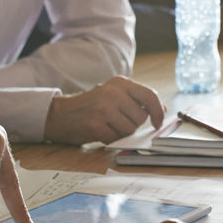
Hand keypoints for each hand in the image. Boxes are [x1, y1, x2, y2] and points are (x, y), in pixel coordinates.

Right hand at [45, 76, 164, 143]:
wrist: (59, 114)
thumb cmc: (91, 106)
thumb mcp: (113, 95)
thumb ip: (136, 100)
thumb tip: (162, 110)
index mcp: (120, 83)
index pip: (150, 95)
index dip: (158, 111)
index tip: (157, 122)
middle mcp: (112, 92)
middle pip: (141, 117)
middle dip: (132, 123)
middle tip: (116, 120)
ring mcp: (103, 108)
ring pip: (130, 130)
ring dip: (121, 132)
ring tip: (106, 125)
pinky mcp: (95, 125)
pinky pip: (115, 138)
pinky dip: (110, 139)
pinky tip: (99, 131)